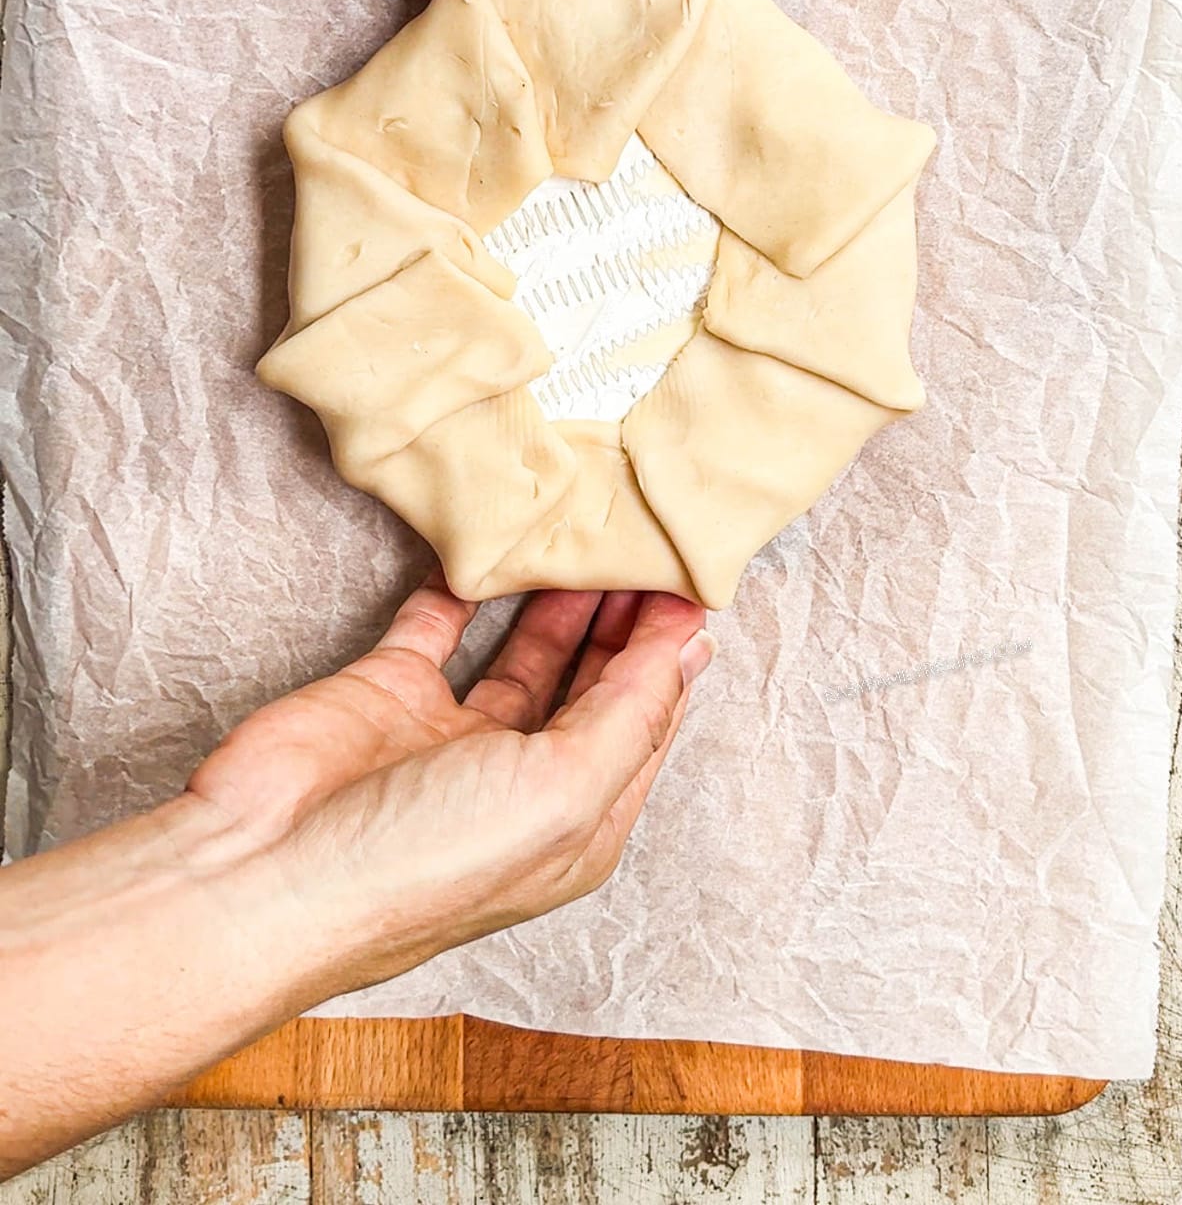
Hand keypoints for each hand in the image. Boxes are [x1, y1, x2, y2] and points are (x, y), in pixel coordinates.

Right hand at [190, 577, 711, 992]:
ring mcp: (450, 736)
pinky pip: (438, 625)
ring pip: (525, 652)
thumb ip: (629, 714)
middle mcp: (518, 781)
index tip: (692, 581)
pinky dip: (467, 587)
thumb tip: (690, 647)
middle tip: (645, 544)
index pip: (645, 724)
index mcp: (574, 823)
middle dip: (625, 620)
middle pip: (592, 685)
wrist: (267, 868)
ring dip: (561, 599)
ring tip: (594, 534)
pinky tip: (501, 546)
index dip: (670, 655)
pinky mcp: (388, 692)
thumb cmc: (421, 858)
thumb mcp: (560, 793)